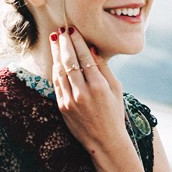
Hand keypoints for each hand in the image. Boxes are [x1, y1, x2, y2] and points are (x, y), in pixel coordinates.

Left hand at [49, 26, 128, 155]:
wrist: (105, 141)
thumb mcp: (116, 90)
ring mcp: (70, 100)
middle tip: (61, 30)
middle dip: (64, 43)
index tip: (72, 30)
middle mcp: (83, 92)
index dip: (77, 42)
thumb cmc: (114, 114)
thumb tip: (91, 50)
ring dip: (56, 54)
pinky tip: (55, 60)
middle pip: (69, 61)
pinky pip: (56, 84)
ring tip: (55, 40)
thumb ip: (104, 69)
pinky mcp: (63, 107)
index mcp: (99, 86)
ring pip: (60, 71)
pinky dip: (55, 69)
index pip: (84, 57)